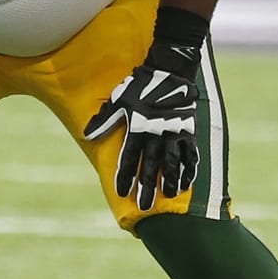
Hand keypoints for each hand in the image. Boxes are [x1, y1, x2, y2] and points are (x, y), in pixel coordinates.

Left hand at [83, 63, 198, 210]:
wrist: (169, 72)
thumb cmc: (139, 86)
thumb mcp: (118, 100)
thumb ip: (105, 119)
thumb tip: (87, 134)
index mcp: (138, 127)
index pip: (130, 157)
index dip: (125, 175)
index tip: (122, 191)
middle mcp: (156, 134)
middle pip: (151, 165)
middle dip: (147, 186)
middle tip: (144, 206)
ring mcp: (174, 133)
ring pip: (173, 163)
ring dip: (171, 180)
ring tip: (169, 196)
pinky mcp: (188, 131)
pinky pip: (190, 154)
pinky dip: (189, 169)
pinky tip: (187, 182)